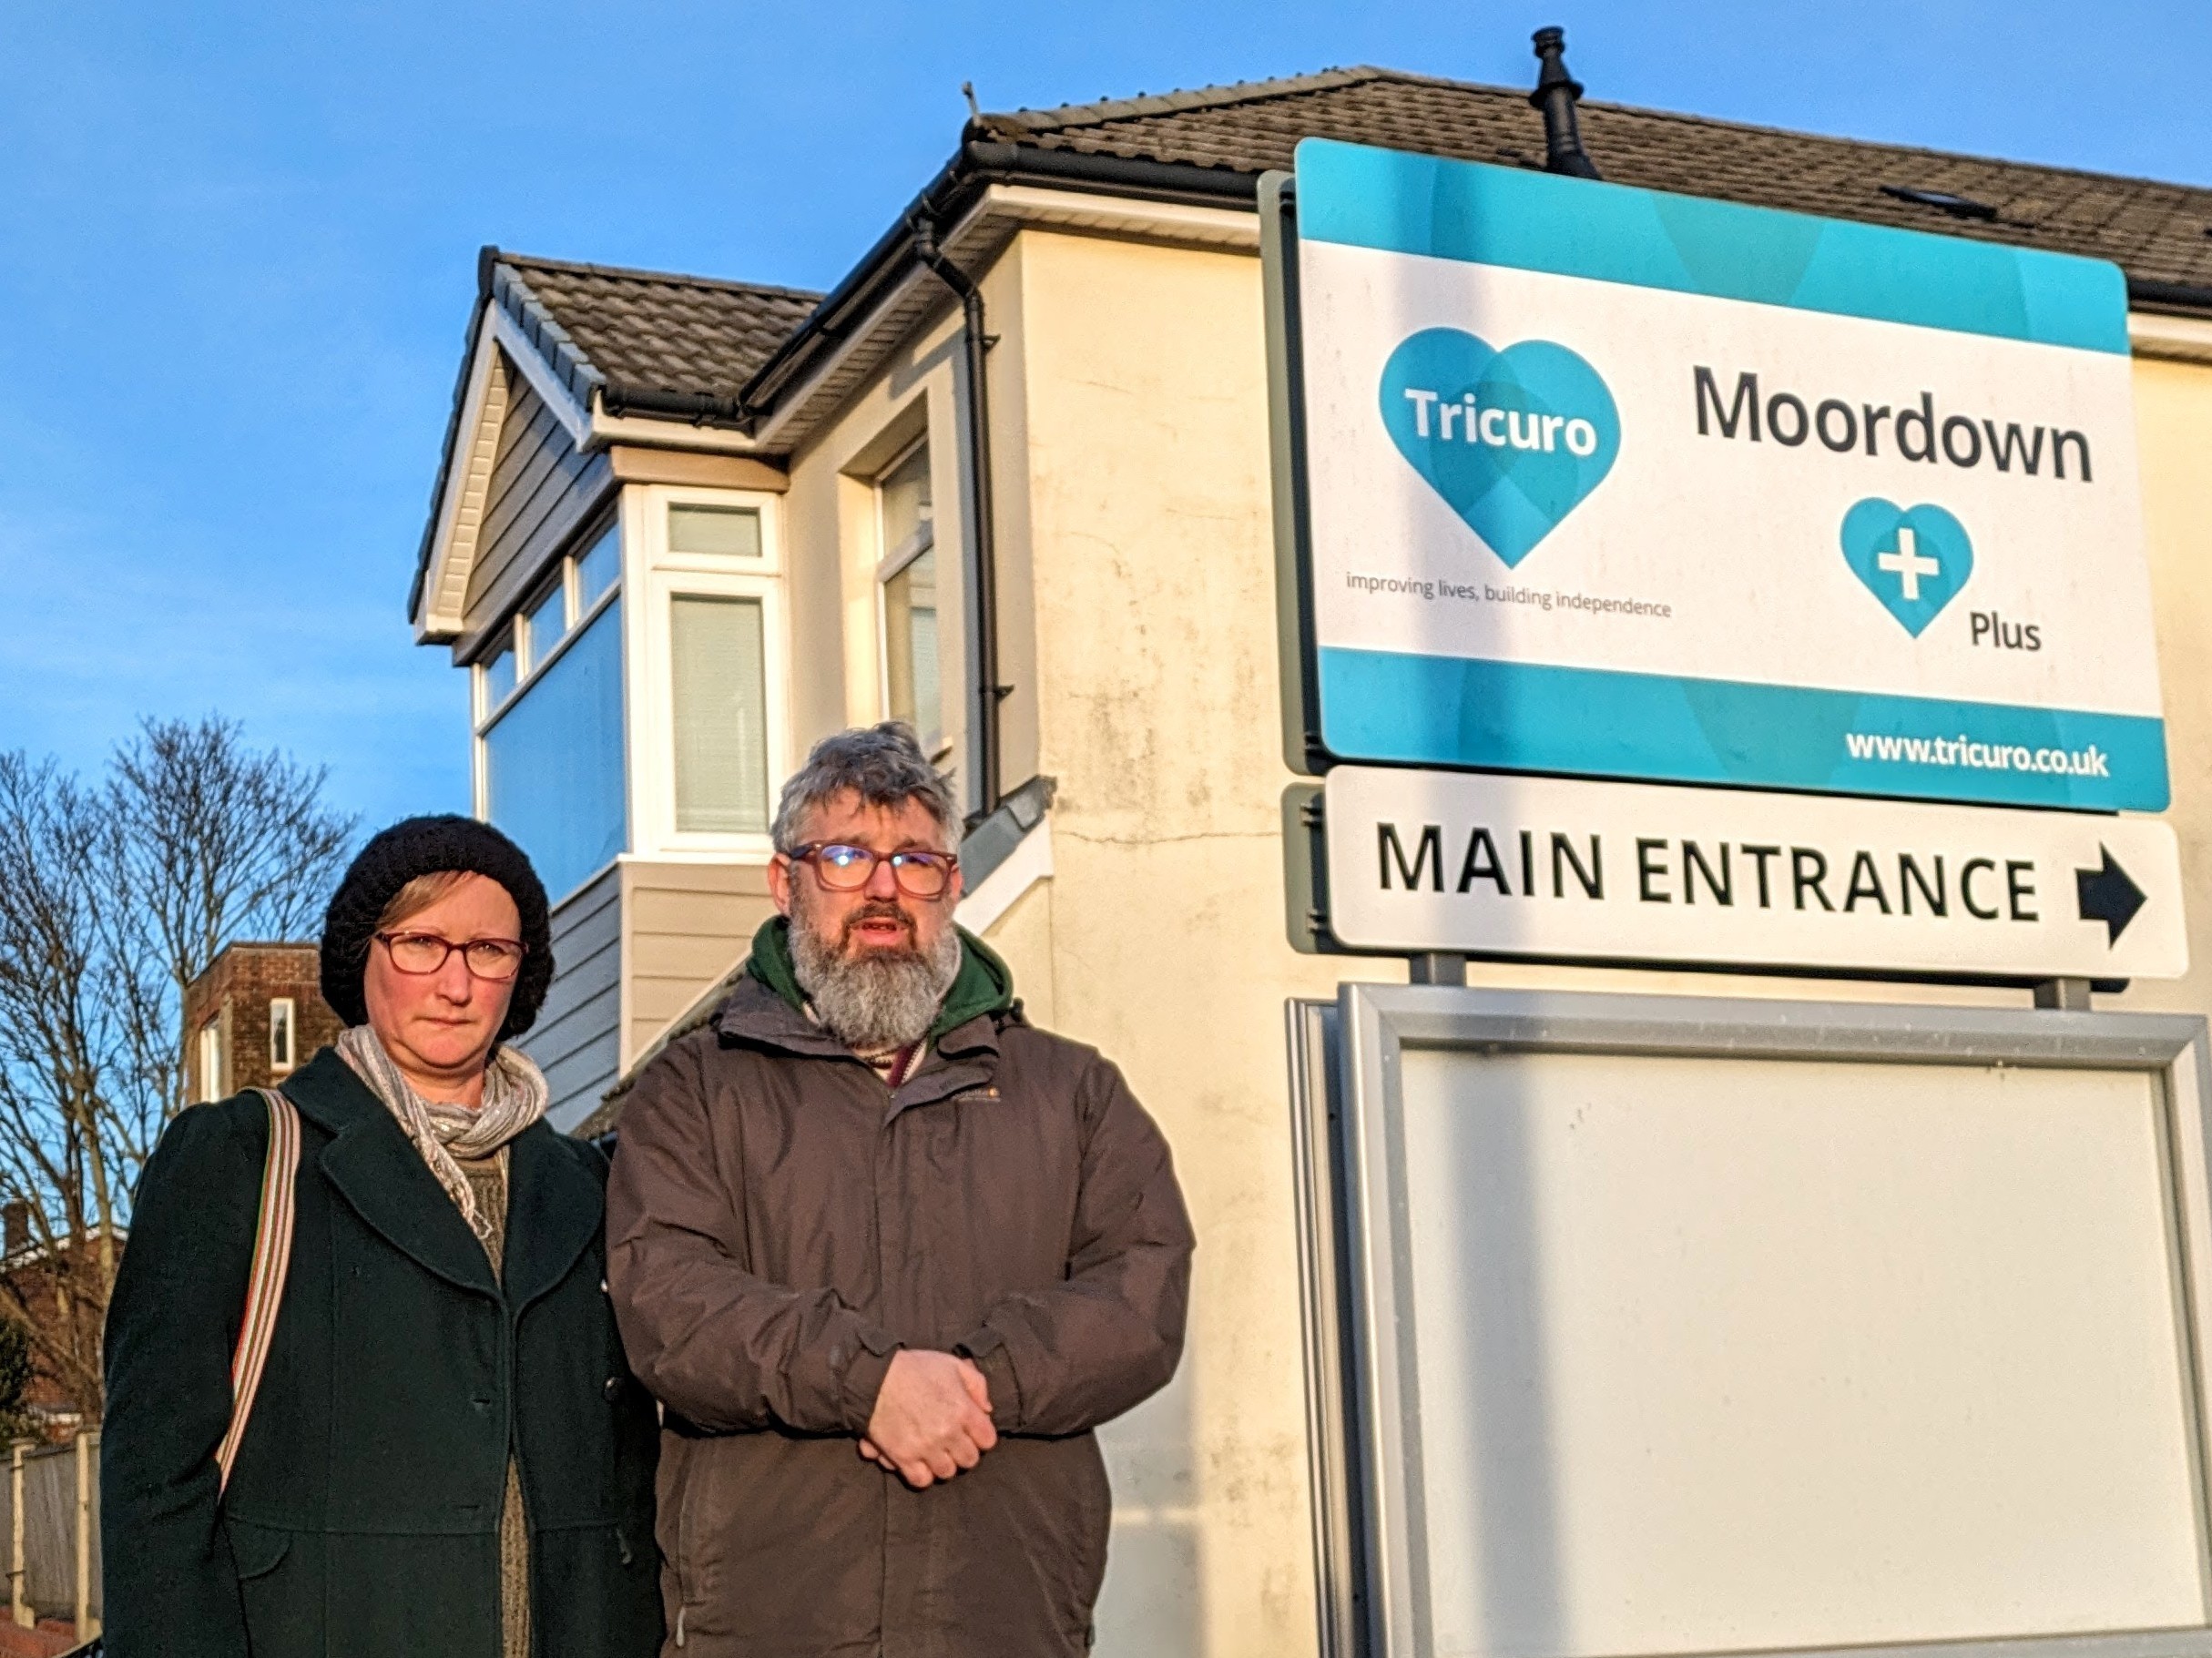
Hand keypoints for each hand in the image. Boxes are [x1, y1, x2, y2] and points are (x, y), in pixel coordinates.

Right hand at [858, 1351, 994, 1486]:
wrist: (874, 1378)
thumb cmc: (915, 1368)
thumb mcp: (953, 1365)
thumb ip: (977, 1385)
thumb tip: (987, 1410)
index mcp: (963, 1409)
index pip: (988, 1440)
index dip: (981, 1436)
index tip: (971, 1431)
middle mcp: (948, 1432)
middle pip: (969, 1460)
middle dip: (963, 1451)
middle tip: (952, 1441)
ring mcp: (925, 1447)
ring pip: (947, 1472)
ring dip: (943, 1463)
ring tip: (935, 1451)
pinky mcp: (903, 1457)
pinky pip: (921, 1480)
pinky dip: (922, 1474)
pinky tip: (920, 1462)